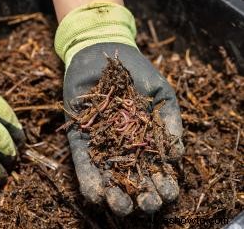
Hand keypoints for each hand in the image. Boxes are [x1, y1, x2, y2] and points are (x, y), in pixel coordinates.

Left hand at [55, 2, 182, 215]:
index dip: (163, 183)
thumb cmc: (138, 73)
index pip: (157, 168)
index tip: (168, 193)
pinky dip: (88, 178)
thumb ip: (171, 122)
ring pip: (108, 176)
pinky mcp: (80, 137)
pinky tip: (95, 194)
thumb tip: (179, 156)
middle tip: (146, 204)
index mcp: (147, 139)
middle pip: (133, 178)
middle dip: (141, 194)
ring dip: (114, 194)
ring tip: (120, 206)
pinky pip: (83, 161)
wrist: (104, 52)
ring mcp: (101, 143)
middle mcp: (124, 146)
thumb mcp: (162, 95)